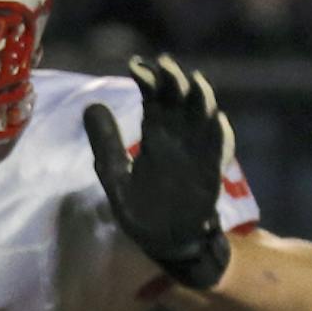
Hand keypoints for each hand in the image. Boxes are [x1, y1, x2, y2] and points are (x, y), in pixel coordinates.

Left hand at [83, 55, 233, 289]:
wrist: (166, 245)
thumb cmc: (143, 212)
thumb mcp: (116, 176)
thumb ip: (106, 144)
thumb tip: (91, 104)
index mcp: (155, 136)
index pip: (155, 98)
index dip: (149, 78)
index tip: (136, 66)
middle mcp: (178, 140)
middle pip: (180, 101)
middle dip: (175, 81)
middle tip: (165, 64)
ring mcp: (196, 156)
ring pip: (203, 120)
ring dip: (201, 100)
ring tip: (195, 83)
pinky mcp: (211, 177)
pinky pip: (219, 154)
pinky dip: (221, 138)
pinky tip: (217, 121)